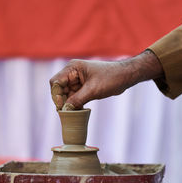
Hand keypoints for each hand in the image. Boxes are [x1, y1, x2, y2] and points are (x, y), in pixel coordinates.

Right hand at [49, 50, 163, 109]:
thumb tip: (65, 110)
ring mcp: (77, 80)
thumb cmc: (111, 78)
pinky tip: (78, 111)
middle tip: (67, 113)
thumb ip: (77, 100)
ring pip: (66, 94)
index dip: (56, 95)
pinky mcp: (83, 87)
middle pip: (59, 89)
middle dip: (62, 101)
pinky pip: (74, 97)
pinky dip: (75, 104)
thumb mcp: (93, 90)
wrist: (125, 76)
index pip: (55, 82)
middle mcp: (72, 73)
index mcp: (73, 68)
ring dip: (69, 104)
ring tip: (73, 114)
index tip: (62, 107)